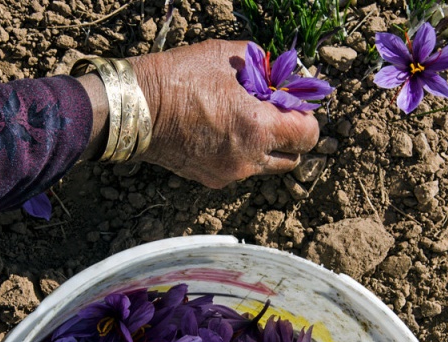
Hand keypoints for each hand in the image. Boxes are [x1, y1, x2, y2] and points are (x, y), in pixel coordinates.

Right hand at [129, 40, 319, 188]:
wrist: (138, 107)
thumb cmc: (183, 76)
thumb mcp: (232, 57)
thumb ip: (270, 69)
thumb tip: (288, 79)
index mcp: (260, 126)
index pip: (309, 135)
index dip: (306, 118)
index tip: (294, 106)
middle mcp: (250, 157)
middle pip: (293, 157)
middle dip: (290, 136)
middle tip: (274, 115)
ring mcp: (231, 173)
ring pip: (266, 166)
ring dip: (266, 147)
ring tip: (245, 121)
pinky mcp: (213, 179)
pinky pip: (241, 169)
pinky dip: (241, 154)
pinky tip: (222, 132)